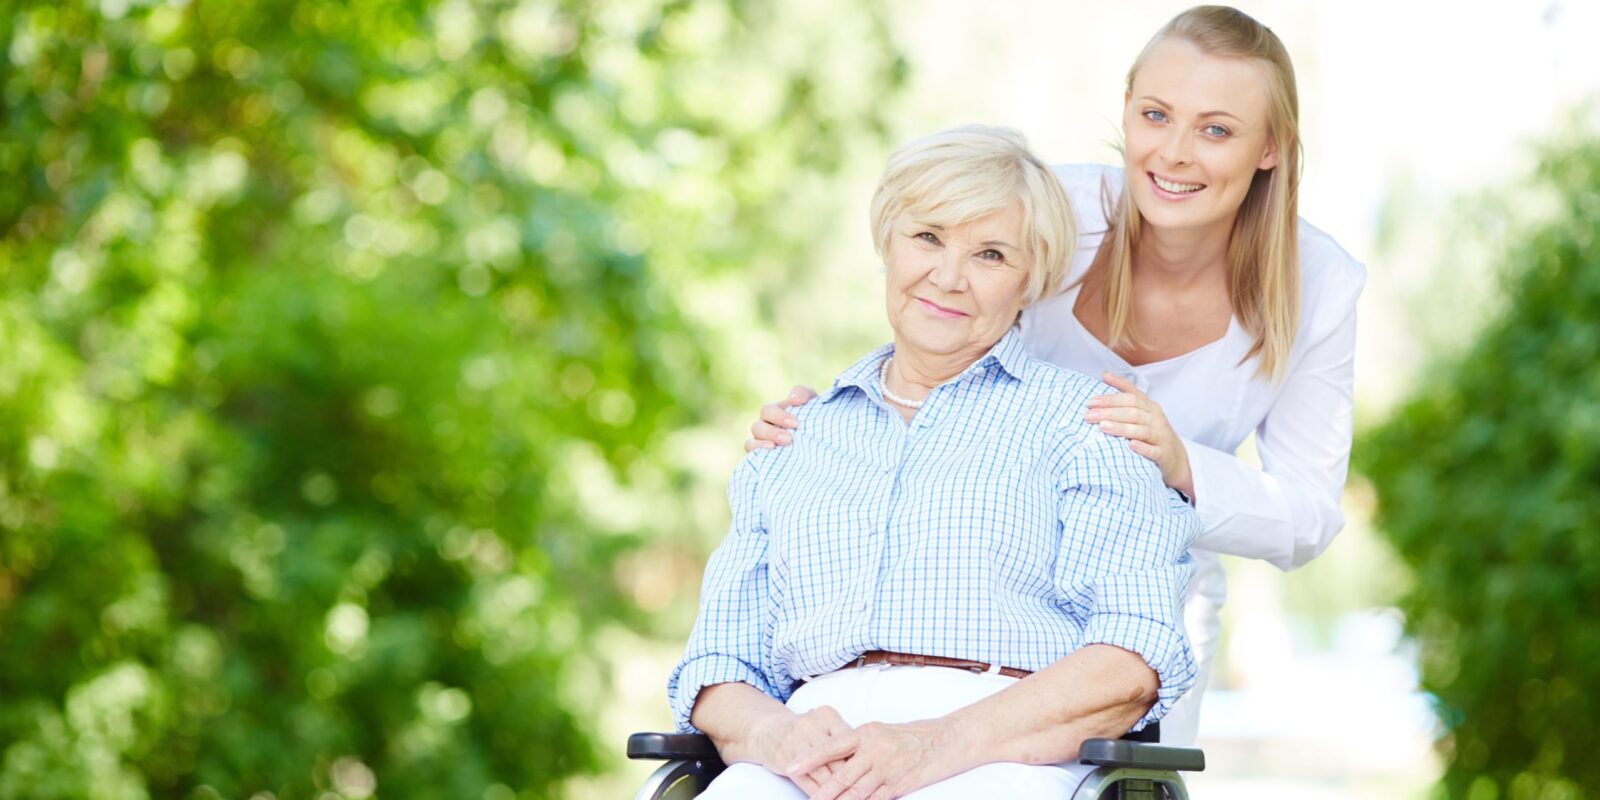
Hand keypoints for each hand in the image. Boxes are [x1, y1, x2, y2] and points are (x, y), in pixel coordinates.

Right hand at [744, 705, 857, 793]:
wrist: (766, 730)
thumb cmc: (804, 731)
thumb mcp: (823, 725)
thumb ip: (842, 739)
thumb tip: (864, 763)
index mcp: (826, 715)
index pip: (848, 740)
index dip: (859, 760)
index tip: (870, 774)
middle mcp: (810, 726)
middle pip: (835, 757)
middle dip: (848, 778)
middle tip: (861, 790)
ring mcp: (795, 741)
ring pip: (821, 771)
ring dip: (834, 789)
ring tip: (845, 797)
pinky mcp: (783, 758)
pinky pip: (805, 780)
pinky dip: (817, 792)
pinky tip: (825, 798)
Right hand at [745, 385, 817, 451]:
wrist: (819, 439)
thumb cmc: (813, 417)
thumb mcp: (811, 401)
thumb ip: (802, 393)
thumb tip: (793, 398)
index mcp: (773, 412)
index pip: (767, 411)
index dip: (779, 416)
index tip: (796, 423)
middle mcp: (763, 426)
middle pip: (757, 427)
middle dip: (772, 433)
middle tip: (789, 439)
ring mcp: (760, 442)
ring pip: (751, 442)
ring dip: (764, 444)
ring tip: (780, 447)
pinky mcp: (761, 456)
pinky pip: (752, 454)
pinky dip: (759, 452)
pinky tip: (772, 453)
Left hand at [800, 720, 960, 799]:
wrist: (946, 739)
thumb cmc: (913, 735)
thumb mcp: (882, 731)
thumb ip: (860, 744)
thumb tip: (838, 756)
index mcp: (866, 733)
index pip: (832, 746)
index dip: (810, 758)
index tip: (791, 765)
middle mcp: (874, 749)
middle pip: (842, 774)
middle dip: (822, 789)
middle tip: (807, 798)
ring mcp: (887, 768)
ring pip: (856, 791)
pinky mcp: (900, 783)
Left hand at [1085, 372, 1194, 499]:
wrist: (1175, 456)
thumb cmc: (1152, 430)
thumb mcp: (1142, 410)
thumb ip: (1126, 393)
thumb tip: (1105, 375)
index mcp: (1149, 407)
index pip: (1130, 397)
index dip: (1110, 398)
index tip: (1090, 401)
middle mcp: (1156, 419)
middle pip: (1133, 412)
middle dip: (1109, 413)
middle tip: (1089, 416)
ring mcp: (1161, 436)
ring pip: (1142, 430)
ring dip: (1122, 428)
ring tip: (1103, 426)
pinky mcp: (1164, 454)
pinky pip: (1154, 451)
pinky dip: (1143, 448)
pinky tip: (1130, 446)